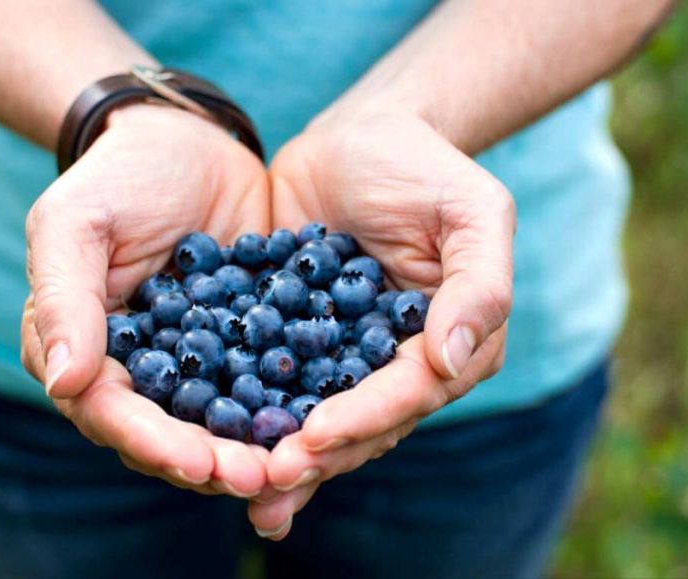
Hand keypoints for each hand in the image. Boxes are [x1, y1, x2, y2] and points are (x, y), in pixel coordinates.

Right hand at [21, 104, 271, 497]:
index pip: (112, 414)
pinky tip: (326, 425)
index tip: (199, 462)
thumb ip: (64, 300)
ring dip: (256, 451)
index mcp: (85, 354)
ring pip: (222, 426)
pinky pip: (267, 388)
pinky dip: (291, 410)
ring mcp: (197, 365)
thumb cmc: (117, 176)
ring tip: (297, 465)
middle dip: (214, 464)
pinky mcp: (247, 348)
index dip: (155, 444)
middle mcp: (139, 373)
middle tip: (261, 478)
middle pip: (171, 437)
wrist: (186, 140)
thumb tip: (62, 384)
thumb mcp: (75, 223)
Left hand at [250, 108, 515, 537]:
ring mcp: (344, 357)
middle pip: (360, 425)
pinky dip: (246, 415)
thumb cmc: (422, 166)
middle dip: (315, 455)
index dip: (363, 419)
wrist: (358, 136)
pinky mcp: (294, 341)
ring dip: (279, 457)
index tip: (315, 436)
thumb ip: (478, 284)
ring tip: (238, 489)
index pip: (408, 394)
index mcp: (450, 343)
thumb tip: (452, 361)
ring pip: (314, 419)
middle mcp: (399, 365)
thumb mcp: (472, 210)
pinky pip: (270, 384)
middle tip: (266, 480)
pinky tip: (208, 443)